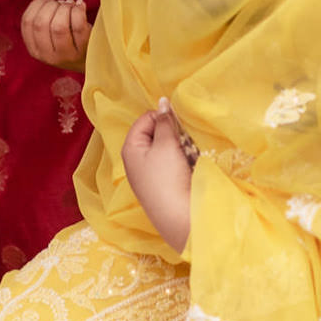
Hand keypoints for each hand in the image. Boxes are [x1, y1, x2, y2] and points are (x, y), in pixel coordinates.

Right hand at [21, 0, 90, 70]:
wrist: (96, 58)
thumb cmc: (72, 38)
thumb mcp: (53, 26)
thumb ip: (42, 7)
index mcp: (35, 49)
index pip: (28, 22)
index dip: (37, 4)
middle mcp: (47, 57)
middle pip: (41, 23)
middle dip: (51, 5)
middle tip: (61, 1)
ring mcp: (66, 56)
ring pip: (58, 26)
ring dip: (65, 8)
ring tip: (71, 4)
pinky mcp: (83, 52)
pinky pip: (78, 27)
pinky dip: (78, 11)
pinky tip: (80, 5)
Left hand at [120, 98, 195, 251]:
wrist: (179, 219)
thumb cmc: (168, 178)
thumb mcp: (166, 145)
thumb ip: (165, 122)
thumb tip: (162, 101)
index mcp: (131, 147)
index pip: (145, 119)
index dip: (163, 118)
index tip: (178, 126)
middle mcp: (136, 160)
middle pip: (156, 134)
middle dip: (173, 135)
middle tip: (184, 143)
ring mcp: (149, 175)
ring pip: (167, 150)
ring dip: (180, 149)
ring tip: (188, 156)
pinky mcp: (162, 186)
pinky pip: (172, 165)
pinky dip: (182, 162)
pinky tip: (189, 169)